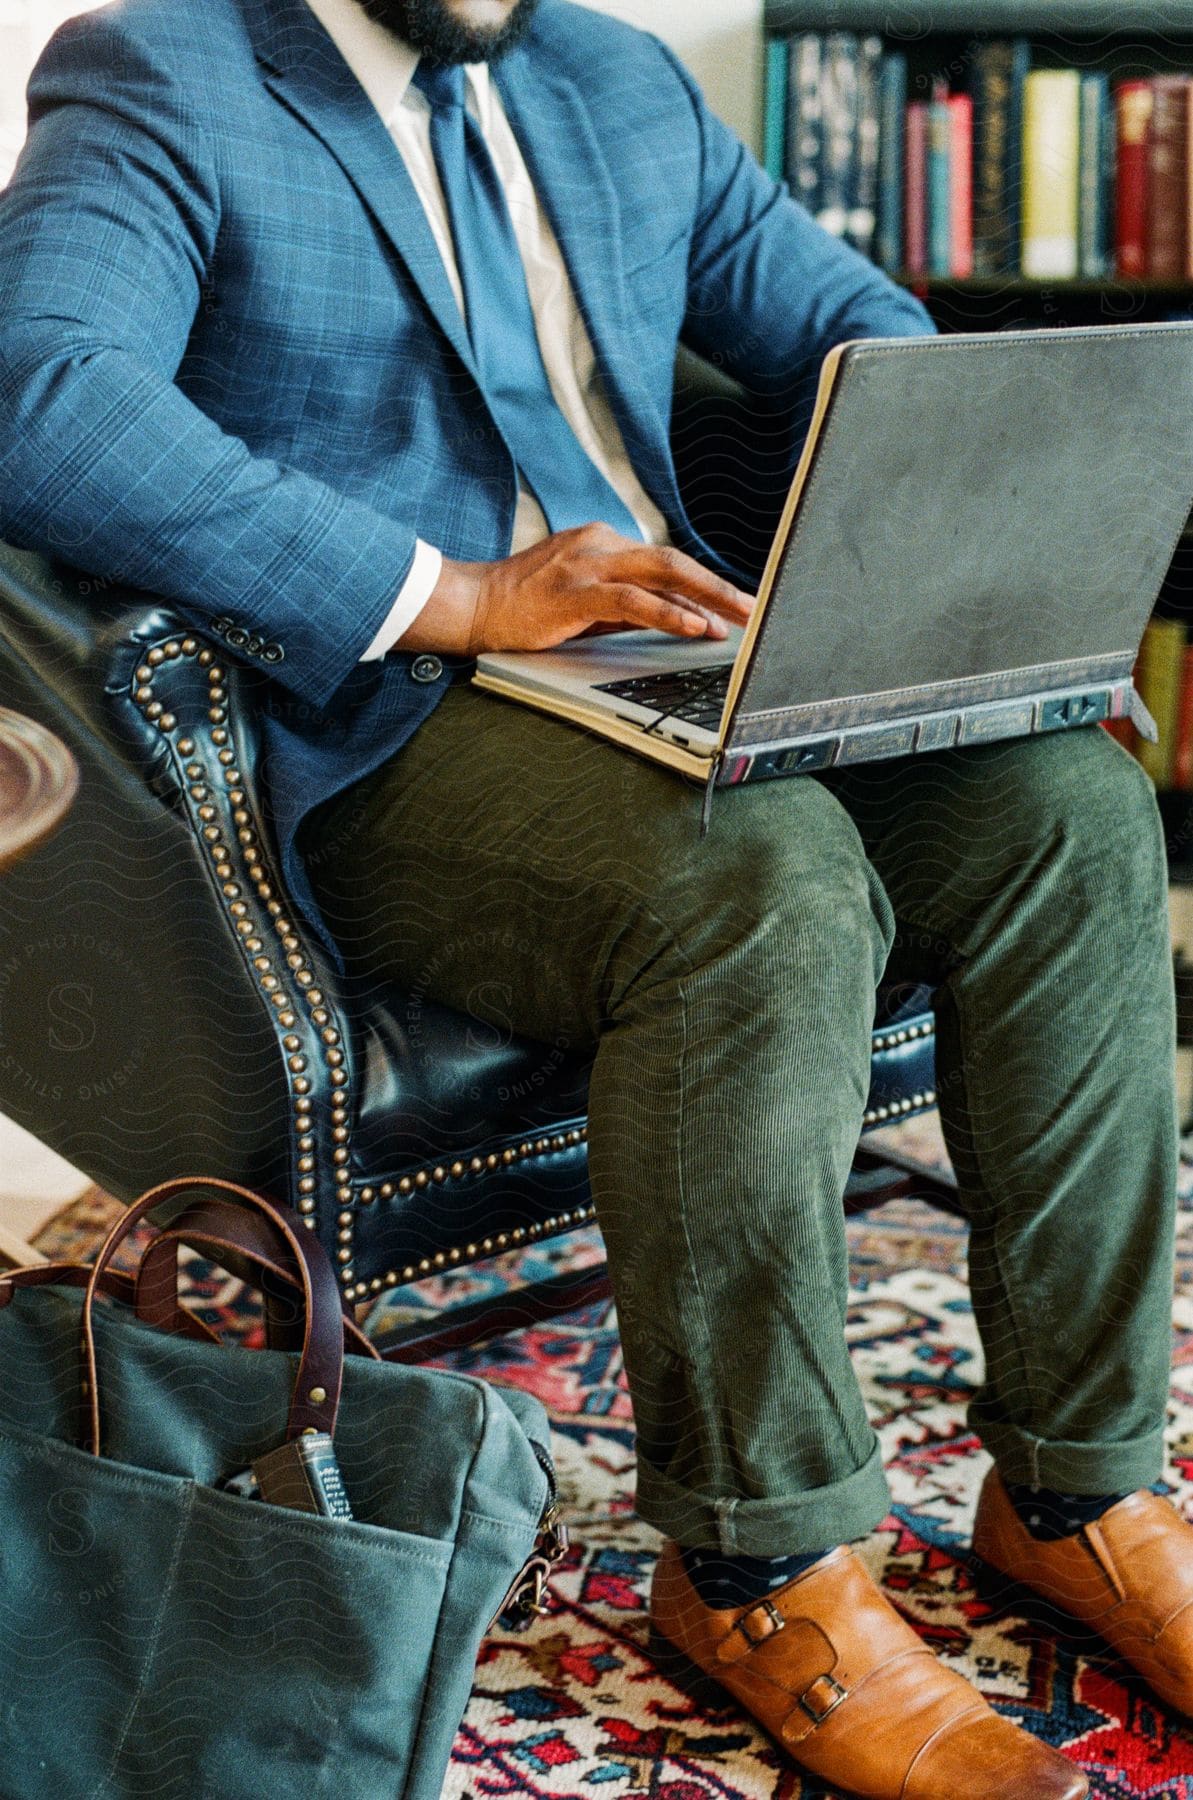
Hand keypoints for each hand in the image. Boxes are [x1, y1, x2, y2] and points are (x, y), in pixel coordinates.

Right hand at [397, 523, 753, 656]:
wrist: (474, 605)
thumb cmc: (526, 608)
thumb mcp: (586, 601)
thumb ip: (630, 604)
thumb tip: (679, 617)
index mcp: (603, 542)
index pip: (666, 562)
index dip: (705, 583)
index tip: (735, 602)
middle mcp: (600, 543)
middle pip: (674, 561)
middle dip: (719, 585)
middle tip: (755, 606)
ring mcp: (588, 563)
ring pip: (663, 573)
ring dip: (706, 598)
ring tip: (736, 618)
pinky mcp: (577, 590)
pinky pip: (634, 600)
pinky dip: (670, 613)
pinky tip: (694, 626)